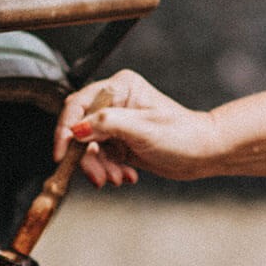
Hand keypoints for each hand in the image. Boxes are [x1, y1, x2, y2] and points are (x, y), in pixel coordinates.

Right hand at [53, 70, 219, 185]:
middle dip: (88, 157)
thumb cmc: (183, 135)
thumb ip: (106, 124)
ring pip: (89, 148)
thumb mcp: (142, 129)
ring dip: (100, 167)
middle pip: (81, 130)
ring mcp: (115, 123)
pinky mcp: (118, 141)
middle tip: (99, 177)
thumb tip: (77, 128)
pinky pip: (101, 158)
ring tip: (118, 178)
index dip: (66, 129)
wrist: (204, 154)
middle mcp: (114, 102)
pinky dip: (109, 170)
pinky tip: (127, 175)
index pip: (78, 105)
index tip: (61, 153)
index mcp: (119, 87)